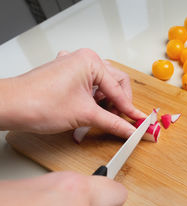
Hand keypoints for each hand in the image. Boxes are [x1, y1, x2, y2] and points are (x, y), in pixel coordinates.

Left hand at [0, 48, 145, 138]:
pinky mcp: (65, 76)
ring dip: (104, 104)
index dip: (130, 109)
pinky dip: (92, 101)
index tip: (139, 123)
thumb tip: (130, 130)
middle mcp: (82, 59)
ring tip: (98, 118)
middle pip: (114, 83)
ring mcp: (73, 66)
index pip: (120, 89)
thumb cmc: (38, 103)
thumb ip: (114, 123)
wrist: (10, 107)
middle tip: (119, 121)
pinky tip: (88, 113)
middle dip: (117, 105)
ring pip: (101, 86)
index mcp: (90, 61)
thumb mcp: (85, 116)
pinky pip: (88, 87)